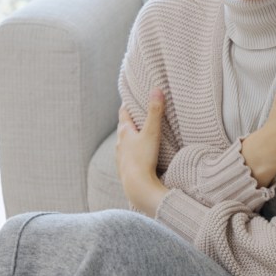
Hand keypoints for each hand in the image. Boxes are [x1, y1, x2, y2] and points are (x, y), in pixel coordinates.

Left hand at [116, 88, 169, 215]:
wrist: (136, 186)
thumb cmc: (143, 158)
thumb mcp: (152, 132)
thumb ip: (155, 111)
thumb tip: (156, 89)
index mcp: (124, 131)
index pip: (124, 112)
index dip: (127, 103)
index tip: (131, 96)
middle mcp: (119, 143)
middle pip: (123, 127)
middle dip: (130, 120)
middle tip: (138, 113)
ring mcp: (121, 157)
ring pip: (125, 142)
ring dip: (131, 137)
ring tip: (140, 134)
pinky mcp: (125, 169)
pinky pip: (128, 156)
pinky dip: (133, 151)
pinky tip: (139, 155)